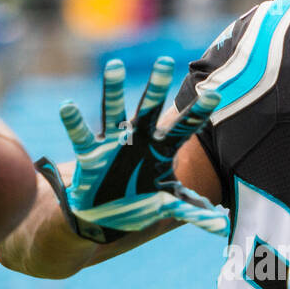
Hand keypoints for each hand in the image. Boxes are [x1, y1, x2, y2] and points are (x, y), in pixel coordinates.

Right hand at [60, 55, 228, 236]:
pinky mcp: (89, 155)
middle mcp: (139, 140)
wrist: (104, 217)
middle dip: (157, 88)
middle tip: (166, 62)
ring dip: (113, 90)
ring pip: (114, 112)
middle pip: (150, 110)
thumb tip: (222, 226)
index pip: (185, 128)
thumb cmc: (139, 202)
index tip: (215, 94)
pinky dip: (73, 122)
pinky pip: (80, 136)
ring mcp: (113, 144)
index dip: (199, 112)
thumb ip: (192, 210)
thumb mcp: (167, 203)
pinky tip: (67, 107)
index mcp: (161, 150)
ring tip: (114, 66)